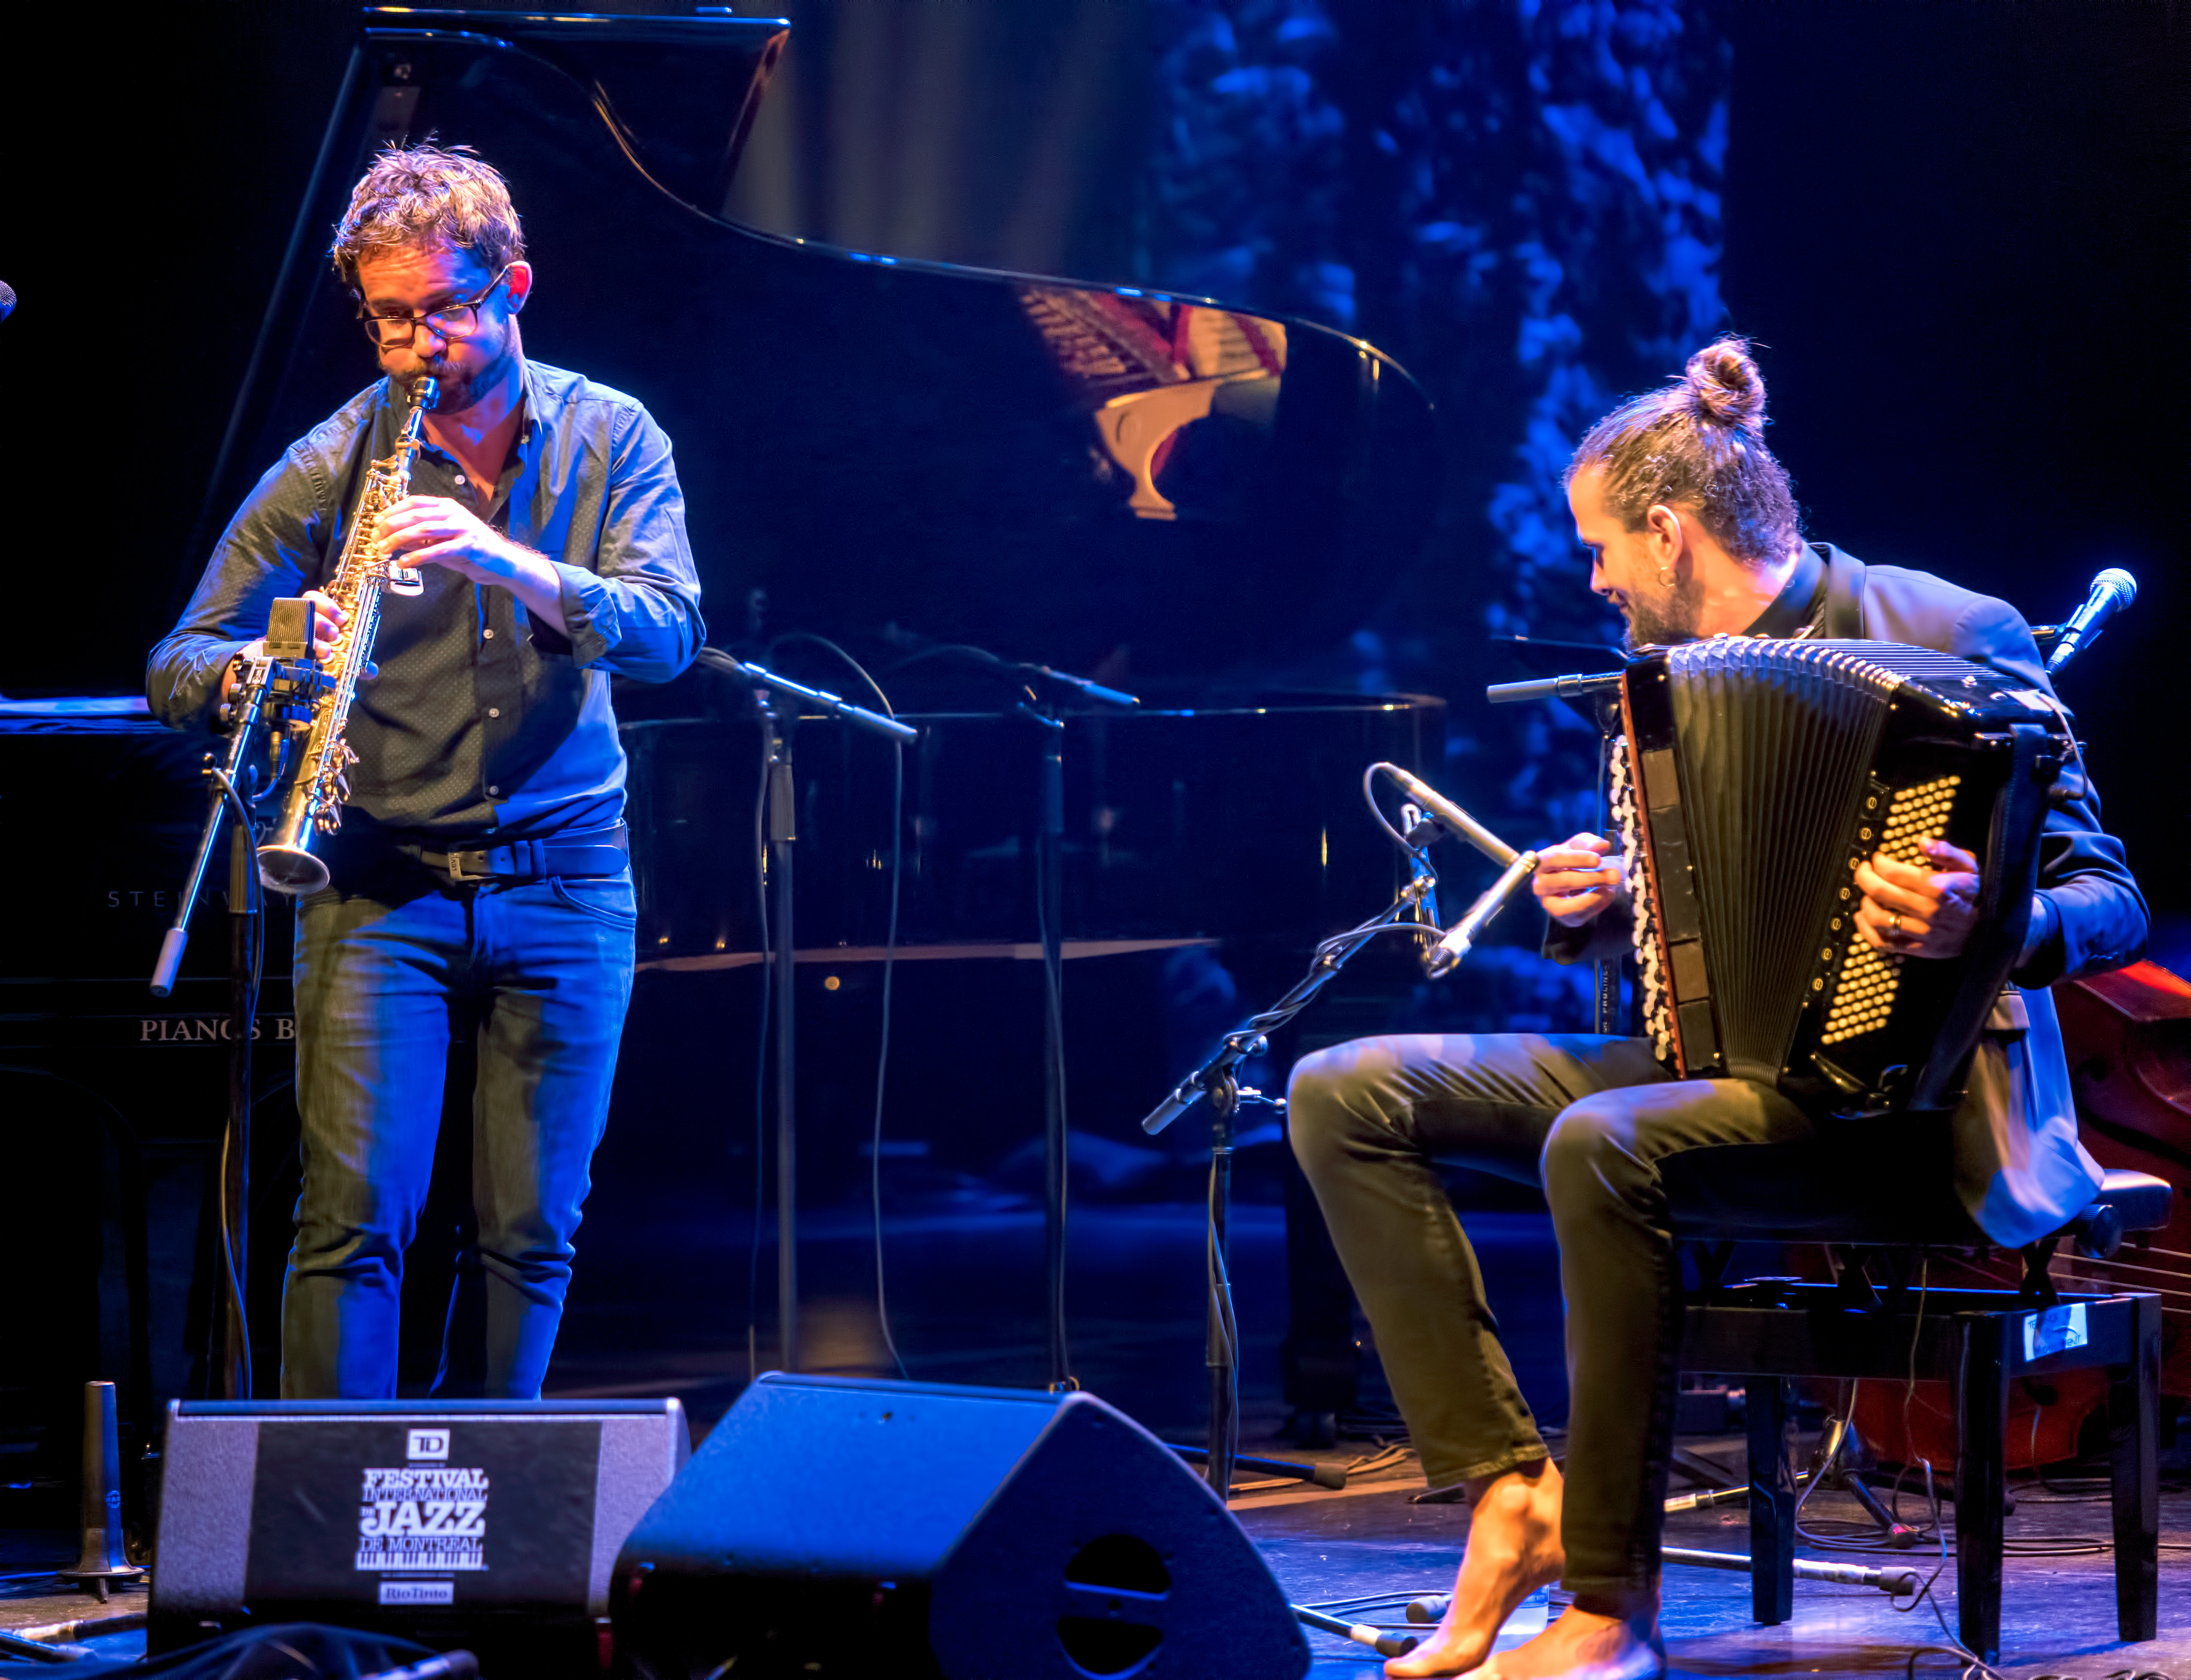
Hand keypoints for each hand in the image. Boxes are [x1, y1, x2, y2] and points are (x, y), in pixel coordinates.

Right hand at [222, 589, 344, 706]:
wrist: (271, 674)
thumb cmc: (305, 661)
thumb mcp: (333, 662)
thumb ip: (353, 663)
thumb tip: (372, 669)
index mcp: (309, 619)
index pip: (313, 598)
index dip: (328, 604)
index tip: (343, 618)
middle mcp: (293, 622)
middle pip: (304, 606)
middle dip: (323, 619)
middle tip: (335, 635)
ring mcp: (279, 632)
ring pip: (292, 622)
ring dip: (312, 636)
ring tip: (326, 652)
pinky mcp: (268, 647)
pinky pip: (276, 641)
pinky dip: (295, 650)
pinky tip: (309, 660)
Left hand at [370, 494, 569, 635]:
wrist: (503, 562)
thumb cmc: (472, 551)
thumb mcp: (442, 541)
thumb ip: (422, 538)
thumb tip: (395, 539)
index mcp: (447, 506)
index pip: (414, 502)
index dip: (392, 511)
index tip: (377, 523)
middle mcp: (454, 513)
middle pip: (415, 514)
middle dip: (391, 526)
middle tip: (376, 538)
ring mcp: (463, 528)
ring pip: (424, 529)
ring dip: (400, 540)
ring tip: (385, 550)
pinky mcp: (469, 546)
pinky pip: (438, 550)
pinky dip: (418, 556)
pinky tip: (405, 563)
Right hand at [1534, 832, 1622, 926]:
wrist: (1569, 880)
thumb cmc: (1572, 859)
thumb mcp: (1580, 846)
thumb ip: (1589, 843)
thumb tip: (1603, 845)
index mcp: (1541, 863)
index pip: (1555, 859)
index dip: (1577, 859)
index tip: (1598, 859)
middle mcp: (1540, 885)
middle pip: (1562, 882)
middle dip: (1591, 878)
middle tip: (1614, 875)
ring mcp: (1548, 903)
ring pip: (1563, 906)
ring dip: (1590, 898)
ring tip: (1608, 889)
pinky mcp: (1562, 917)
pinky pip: (1577, 916)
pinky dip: (1595, 907)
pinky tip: (1607, 895)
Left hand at [1854, 839, 1980, 959]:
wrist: (1984, 930)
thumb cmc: (1968, 894)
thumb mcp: (1968, 867)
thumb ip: (1947, 851)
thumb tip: (1923, 842)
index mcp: (1939, 888)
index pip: (1895, 873)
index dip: (1879, 863)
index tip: (1877, 859)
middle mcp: (1928, 910)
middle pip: (1881, 892)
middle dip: (1864, 877)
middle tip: (1863, 870)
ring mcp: (1921, 932)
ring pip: (1878, 918)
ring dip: (1865, 903)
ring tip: (1866, 894)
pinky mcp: (1916, 948)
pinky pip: (1882, 942)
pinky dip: (1865, 929)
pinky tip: (1862, 916)